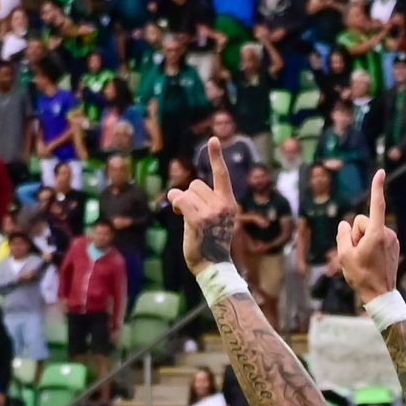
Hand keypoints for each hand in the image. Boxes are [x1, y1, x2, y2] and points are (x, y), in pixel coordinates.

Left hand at [168, 137, 237, 270]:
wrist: (213, 265)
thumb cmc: (210, 244)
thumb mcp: (215, 220)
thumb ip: (204, 203)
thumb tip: (177, 192)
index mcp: (229, 204)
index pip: (222, 175)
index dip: (216, 156)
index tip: (213, 139)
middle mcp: (223, 205)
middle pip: (197, 185)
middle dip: (189, 196)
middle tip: (189, 213)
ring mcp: (211, 212)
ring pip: (187, 193)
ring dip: (180, 202)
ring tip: (186, 218)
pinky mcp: (198, 220)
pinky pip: (181, 201)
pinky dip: (175, 204)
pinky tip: (177, 213)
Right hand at [336, 171, 399, 304]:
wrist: (380, 294)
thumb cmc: (361, 276)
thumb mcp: (344, 256)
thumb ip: (342, 236)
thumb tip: (345, 225)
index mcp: (376, 233)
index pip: (376, 205)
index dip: (377, 188)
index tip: (381, 172)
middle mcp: (387, 233)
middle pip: (363, 222)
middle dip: (356, 234)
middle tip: (355, 253)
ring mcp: (392, 239)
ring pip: (370, 231)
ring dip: (363, 241)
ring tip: (363, 260)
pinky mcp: (393, 245)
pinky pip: (377, 238)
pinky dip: (371, 245)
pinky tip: (370, 261)